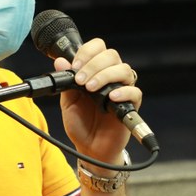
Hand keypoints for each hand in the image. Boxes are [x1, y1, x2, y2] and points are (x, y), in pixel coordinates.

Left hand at [53, 38, 140, 163]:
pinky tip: (111, 97)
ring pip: (124, 69)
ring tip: (91, 89)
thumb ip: (66, 81)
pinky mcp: (131, 105)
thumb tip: (60, 61)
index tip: (75, 65)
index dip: (87, 51)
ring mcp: (122, 90)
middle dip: (94, 64)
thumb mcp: (67, 101)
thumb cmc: (80, 123)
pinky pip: (135, 92)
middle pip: (111, 55)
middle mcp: (110, 77)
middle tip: (81, 80)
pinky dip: (124, 92)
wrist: (89, 147)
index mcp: (94, 72)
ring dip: (105, 75)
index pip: (98, 48)